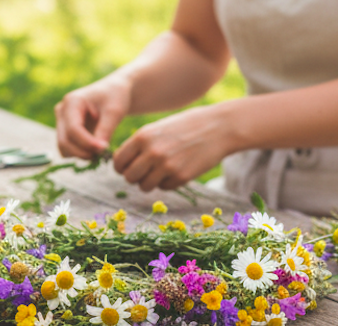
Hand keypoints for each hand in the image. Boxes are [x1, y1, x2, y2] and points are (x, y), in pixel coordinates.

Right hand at [55, 76, 131, 159]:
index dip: (87, 143)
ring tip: (99, 152)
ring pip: (63, 148)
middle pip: (64, 141)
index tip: (104, 149)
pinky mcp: (65, 131)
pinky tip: (94, 150)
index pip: (73, 129)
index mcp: (72, 102)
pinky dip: (79, 154)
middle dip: (83, 152)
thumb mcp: (114, 111)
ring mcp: (61, 121)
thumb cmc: (115, 97)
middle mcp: (62, 111)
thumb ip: (105, 130)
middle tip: (102, 155)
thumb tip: (98, 151)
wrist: (113, 92)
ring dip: (80, 155)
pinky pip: (67, 149)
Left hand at [114, 105, 236, 191]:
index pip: (119, 161)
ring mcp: (166, 166)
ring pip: (144, 186)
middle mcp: (152, 152)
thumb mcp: (158, 128)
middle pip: (129, 177)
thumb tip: (125, 166)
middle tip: (145, 171)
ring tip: (161, 170)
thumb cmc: (186, 126)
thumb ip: (140, 145)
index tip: (129, 167)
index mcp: (142, 137)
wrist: (218, 127)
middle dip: (135, 177)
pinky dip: (167, 182)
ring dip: (150, 182)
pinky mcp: (181, 177)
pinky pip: (164, 188)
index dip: (122, 167)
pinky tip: (178, 169)